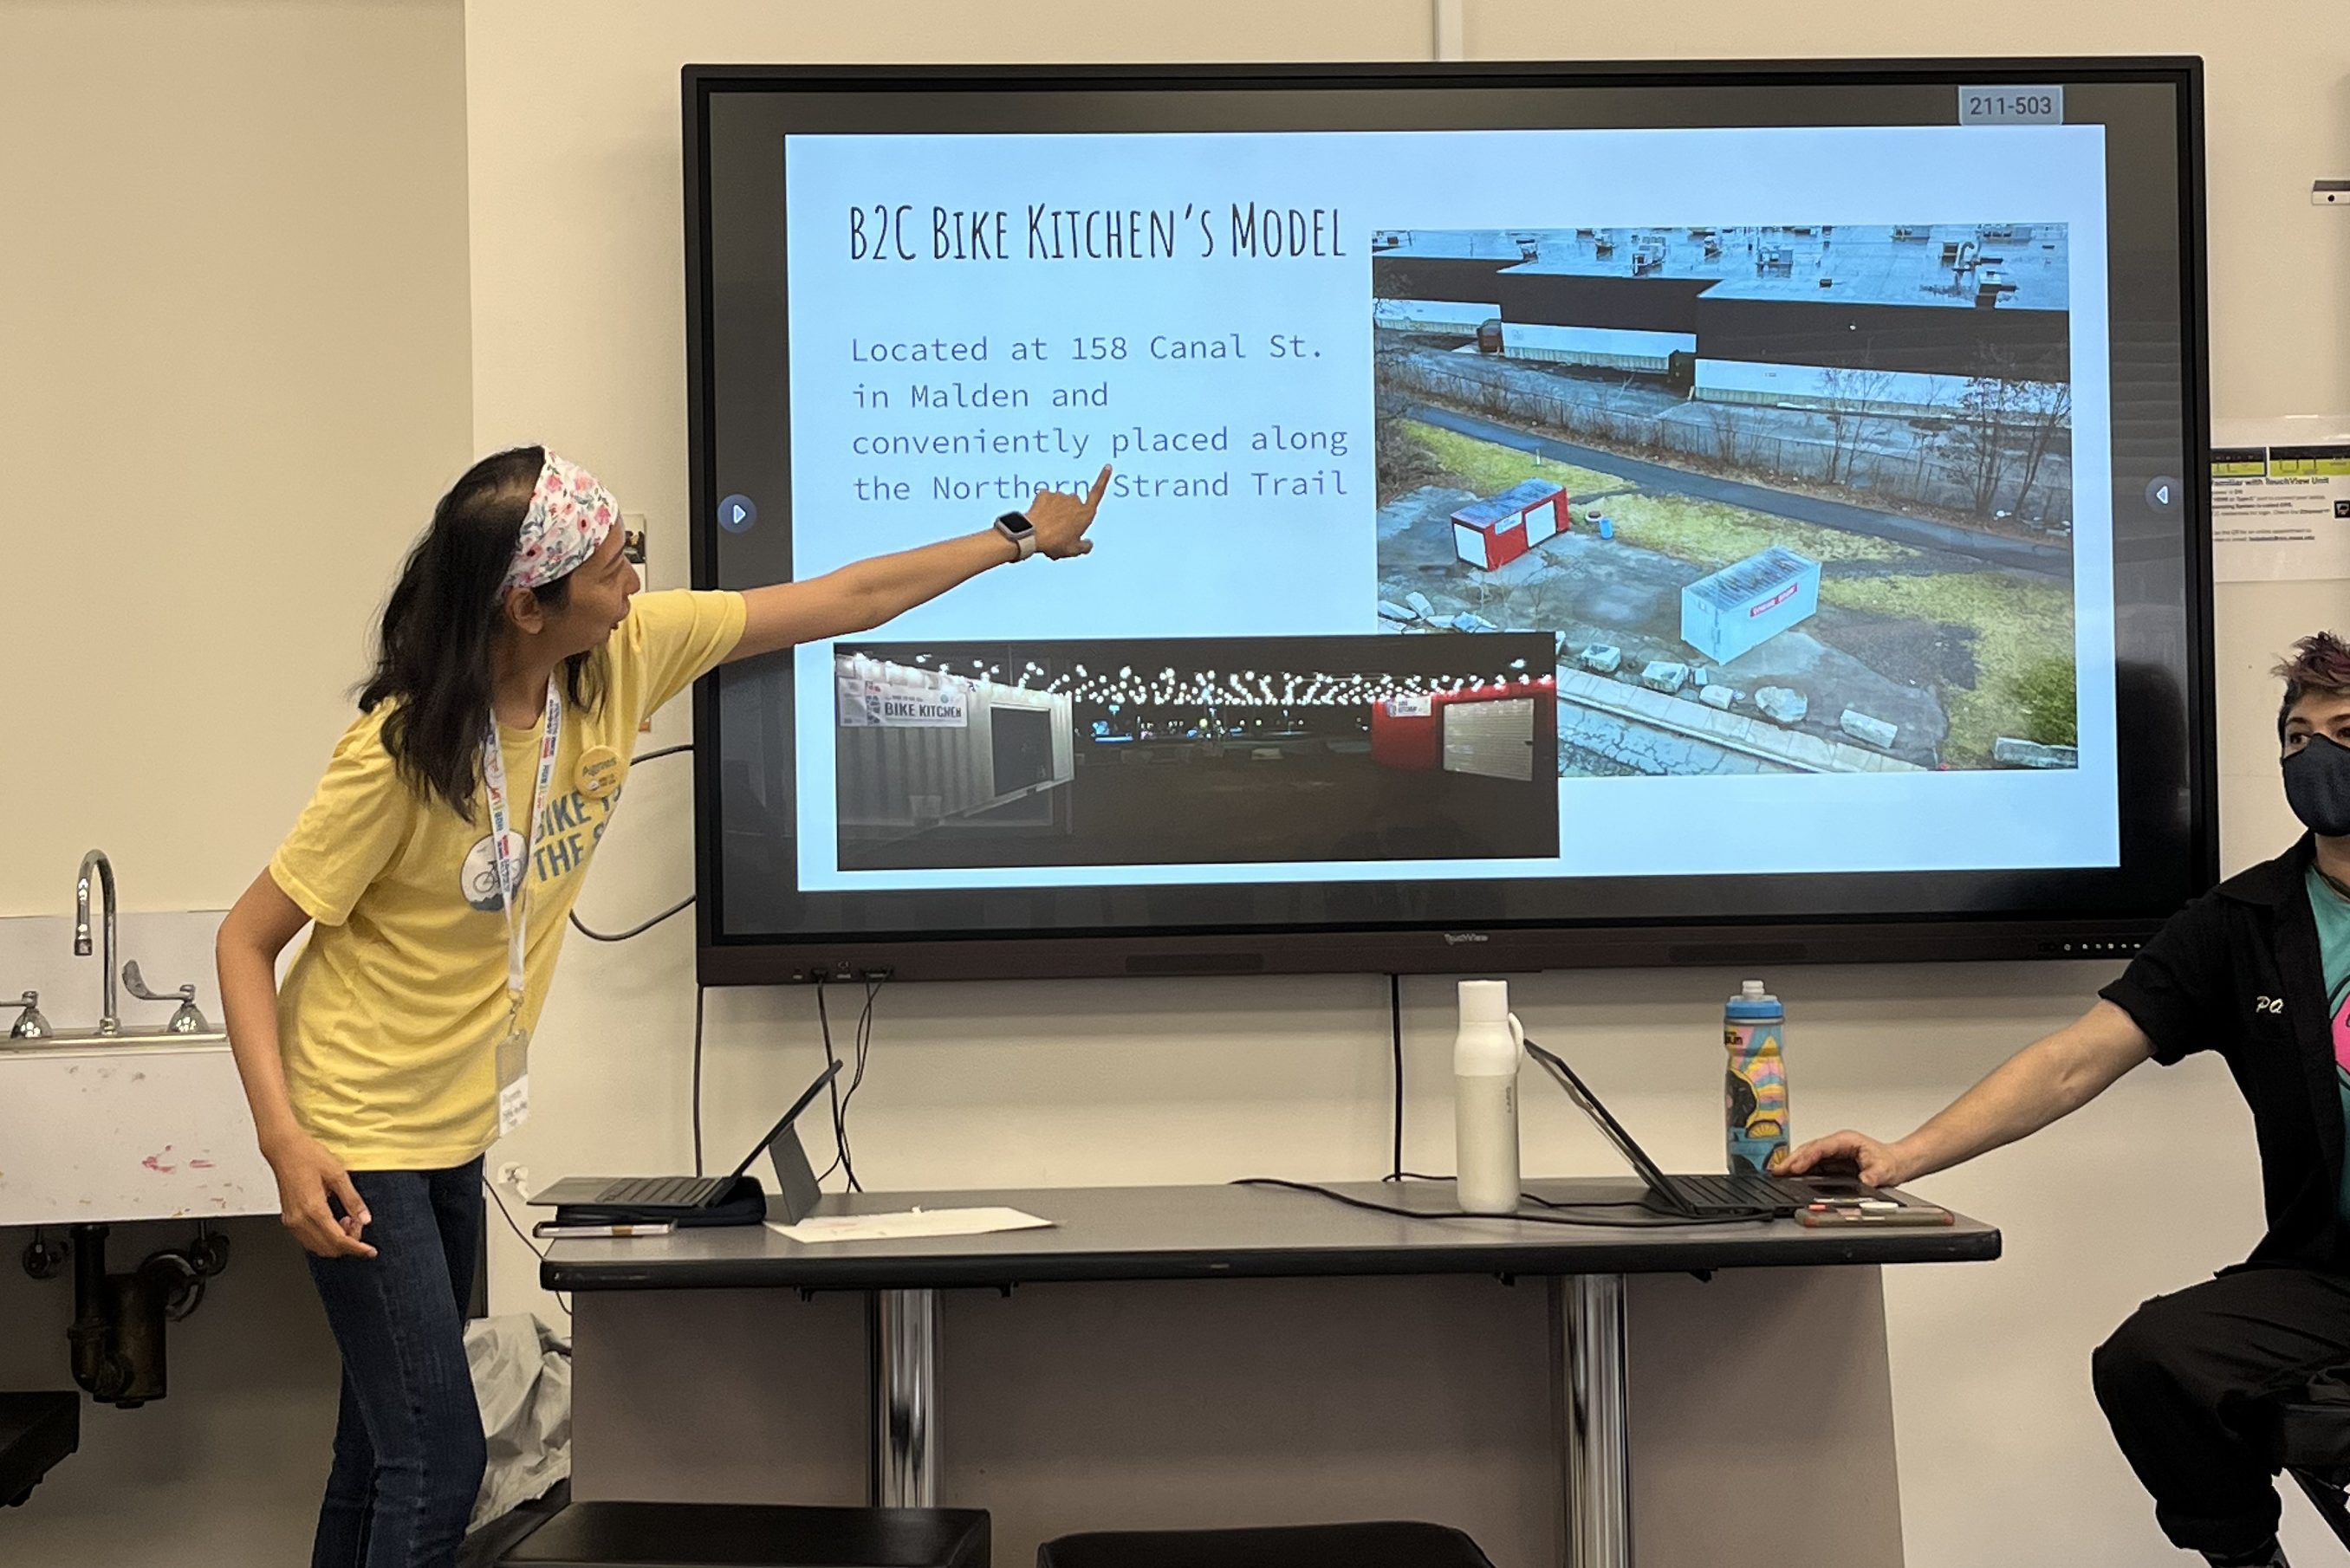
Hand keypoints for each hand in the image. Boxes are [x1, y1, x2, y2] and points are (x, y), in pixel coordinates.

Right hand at [265, 1132, 376, 1258]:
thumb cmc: (307, 1156)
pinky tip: (334, 1221)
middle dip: (348, 1243)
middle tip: (358, 1224)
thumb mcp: (338, 1174)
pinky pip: (308, 1239)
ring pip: (317, 1247)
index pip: (338, 1240)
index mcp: (312, 1208)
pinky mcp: (288, 1219)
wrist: (284, 1149)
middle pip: (328, 1248)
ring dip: (336, 1241)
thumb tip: (365, 1218)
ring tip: (347, 1221)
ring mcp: (291, 1221)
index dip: (357, 1248)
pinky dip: (324, 1237)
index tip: (370, 1251)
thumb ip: (353, 1200)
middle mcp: (298, 1219)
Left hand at [1026, 465, 1111, 559]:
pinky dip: (1043, 508)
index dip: (1103, 479)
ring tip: (1047, 528)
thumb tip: (1089, 544)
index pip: (1098, 493)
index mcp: (1086, 513)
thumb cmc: (1055, 543)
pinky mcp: (1045, 493)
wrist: (1032, 535)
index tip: (1107, 466)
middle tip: (1059, 531)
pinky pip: (1045, 500)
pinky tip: (1039, 519)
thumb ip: (1085, 546)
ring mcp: (1059, 495)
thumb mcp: (1074, 550)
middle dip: (1068, 514)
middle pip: (1074, 505)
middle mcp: (1075, 500)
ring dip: (1054, 512)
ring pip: (1058, 503)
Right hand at [1784, 1129, 1915, 1188]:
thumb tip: (1863, 1182)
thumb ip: (1873, 1176)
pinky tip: (1792, 1176)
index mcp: (1846, 1140)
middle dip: (1792, 1159)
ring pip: (1808, 1156)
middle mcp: (1837, 1144)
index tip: (1794, 1167)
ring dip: (1793, 1164)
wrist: (1898, 1163)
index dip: (1806, 1157)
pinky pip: (1813, 1164)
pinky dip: (1801, 1169)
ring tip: (1778, 1173)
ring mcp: (1834, 1153)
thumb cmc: (1891, 1162)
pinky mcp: (1833, 1162)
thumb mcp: (1884, 1170)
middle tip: (1777, 1170)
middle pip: (1809, 1149)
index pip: (1820, 1147)